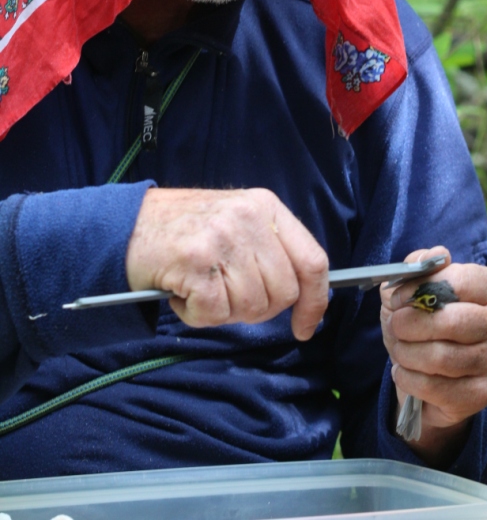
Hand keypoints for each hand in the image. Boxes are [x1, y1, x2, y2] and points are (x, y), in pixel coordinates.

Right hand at [126, 187, 328, 338]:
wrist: (125, 224)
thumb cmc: (185, 230)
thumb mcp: (238, 221)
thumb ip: (270, 250)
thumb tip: (303, 296)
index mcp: (266, 207)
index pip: (313, 260)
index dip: (315, 301)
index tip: (305, 325)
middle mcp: (248, 218)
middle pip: (283, 292)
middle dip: (257, 308)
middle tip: (226, 296)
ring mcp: (222, 239)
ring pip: (251, 306)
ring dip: (224, 311)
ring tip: (201, 288)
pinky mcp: (194, 263)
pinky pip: (215, 314)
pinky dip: (196, 315)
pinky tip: (182, 293)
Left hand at [380, 246, 486, 462]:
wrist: (434, 371)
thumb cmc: (427, 320)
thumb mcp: (418, 287)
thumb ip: (422, 266)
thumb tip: (435, 255)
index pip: (458, 281)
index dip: (420, 288)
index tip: (396, 298)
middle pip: (451, 322)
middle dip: (410, 324)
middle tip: (394, 325)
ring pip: (441, 357)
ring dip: (406, 352)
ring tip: (398, 348)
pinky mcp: (481, 395)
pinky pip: (435, 387)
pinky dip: (408, 378)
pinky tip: (403, 371)